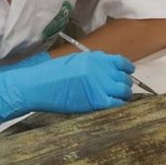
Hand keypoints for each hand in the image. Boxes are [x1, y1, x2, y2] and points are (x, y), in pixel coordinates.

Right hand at [0, 51, 134, 120]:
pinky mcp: (96, 100)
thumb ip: (91, 64)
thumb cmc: (50, 75)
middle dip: (125, 84)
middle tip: (122, 90)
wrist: (38, 85)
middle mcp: (101, 69)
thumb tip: (104, 71)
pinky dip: (119, 105)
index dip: (126, 69)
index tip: (128, 73)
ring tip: (120, 100)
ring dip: (124, 95)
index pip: (121, 62)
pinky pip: (116, 103)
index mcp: (95, 58)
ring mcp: (100, 84)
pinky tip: (115, 106)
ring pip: (124, 91)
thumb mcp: (73, 61)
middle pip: (124, 77)